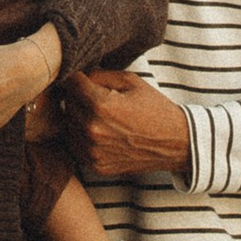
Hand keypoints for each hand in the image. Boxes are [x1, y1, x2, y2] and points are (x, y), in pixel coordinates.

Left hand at [60, 68, 191, 184]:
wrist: (174, 143)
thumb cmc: (154, 108)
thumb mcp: (130, 81)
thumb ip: (99, 74)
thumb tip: (76, 74)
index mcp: (101, 106)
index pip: (70, 83)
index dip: (77, 77)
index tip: (83, 78)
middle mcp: (92, 130)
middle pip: (67, 104)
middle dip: (77, 97)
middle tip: (95, 96)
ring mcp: (92, 151)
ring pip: (68, 125)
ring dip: (78, 117)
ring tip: (99, 115)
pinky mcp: (95, 165)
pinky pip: (75, 145)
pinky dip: (82, 137)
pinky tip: (101, 131)